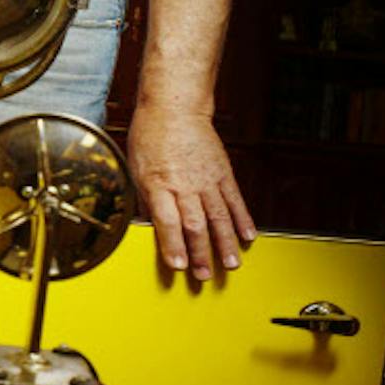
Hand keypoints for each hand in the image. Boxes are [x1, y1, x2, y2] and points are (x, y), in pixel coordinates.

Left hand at [126, 107, 255, 280]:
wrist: (175, 107)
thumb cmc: (150, 135)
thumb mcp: (135, 167)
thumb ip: (144, 197)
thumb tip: (145, 224)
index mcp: (158, 183)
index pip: (167, 221)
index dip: (173, 246)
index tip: (178, 266)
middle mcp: (184, 184)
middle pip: (195, 224)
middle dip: (200, 253)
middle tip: (204, 276)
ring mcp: (206, 179)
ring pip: (218, 217)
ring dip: (225, 244)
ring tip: (231, 265)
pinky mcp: (223, 173)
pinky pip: (235, 200)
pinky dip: (243, 219)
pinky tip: (248, 236)